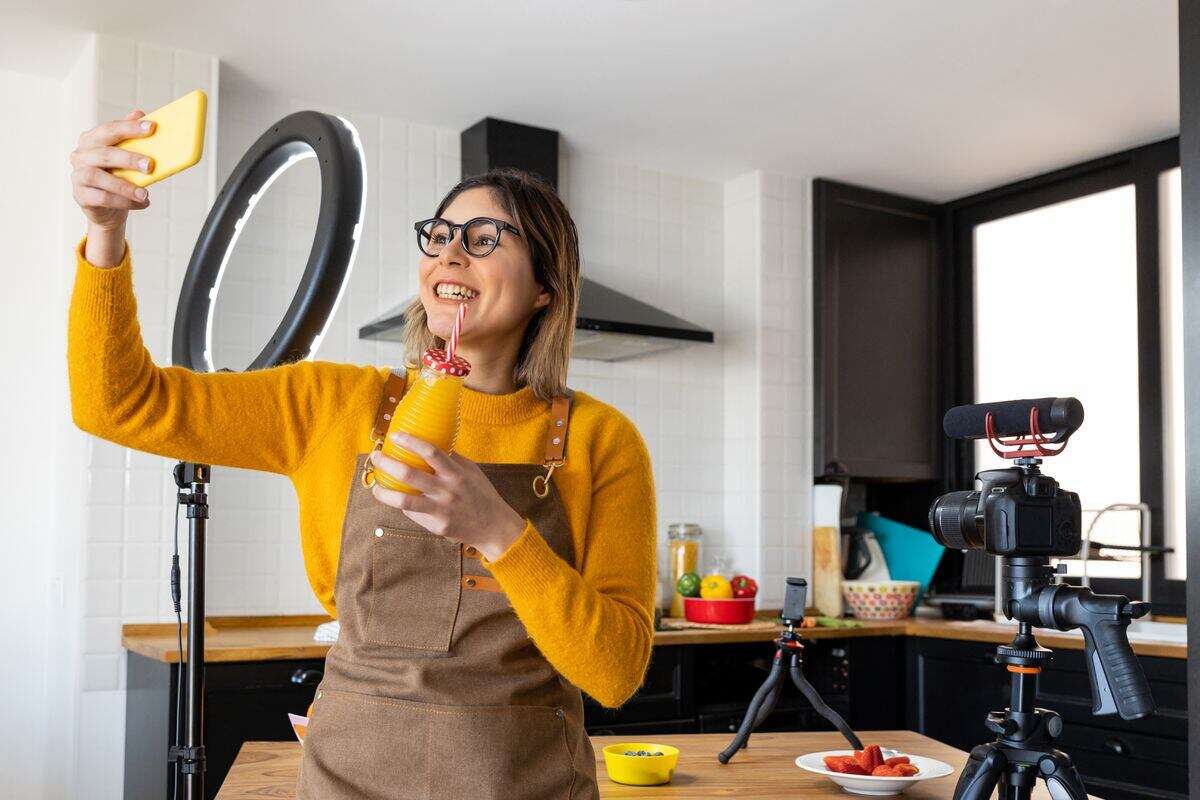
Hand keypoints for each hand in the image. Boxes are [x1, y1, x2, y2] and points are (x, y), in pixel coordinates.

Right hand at [71, 109, 155, 265]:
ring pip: (97, 176)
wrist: (107, 209)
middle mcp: (81, 155)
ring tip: (145, 194)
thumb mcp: (124, 156)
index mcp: (91, 140)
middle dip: (128, 158)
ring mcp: (78, 175)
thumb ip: (129, 137)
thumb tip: (139, 113)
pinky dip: (123, 201)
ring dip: (124, 185)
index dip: (130, 128)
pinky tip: (141, 203)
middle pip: (103, 153)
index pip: (110, 129)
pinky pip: (101, 198)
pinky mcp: (81, 196)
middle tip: (150, 166)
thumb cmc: (117, 177)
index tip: (152, 127)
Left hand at [370, 432, 526, 560]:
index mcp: (456, 473)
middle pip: (410, 474)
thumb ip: (452, 460)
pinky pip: (414, 514)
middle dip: (387, 463)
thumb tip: (431, 443)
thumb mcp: (472, 472)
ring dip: (384, 492)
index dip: (411, 441)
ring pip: (404, 500)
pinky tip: (396, 501)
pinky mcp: (437, 525)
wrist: (494, 527)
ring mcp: (441, 509)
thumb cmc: (482, 495)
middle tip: (376, 456)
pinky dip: (403, 506)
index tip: (395, 435)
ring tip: (375, 487)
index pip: (431, 452)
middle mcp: (447, 490)